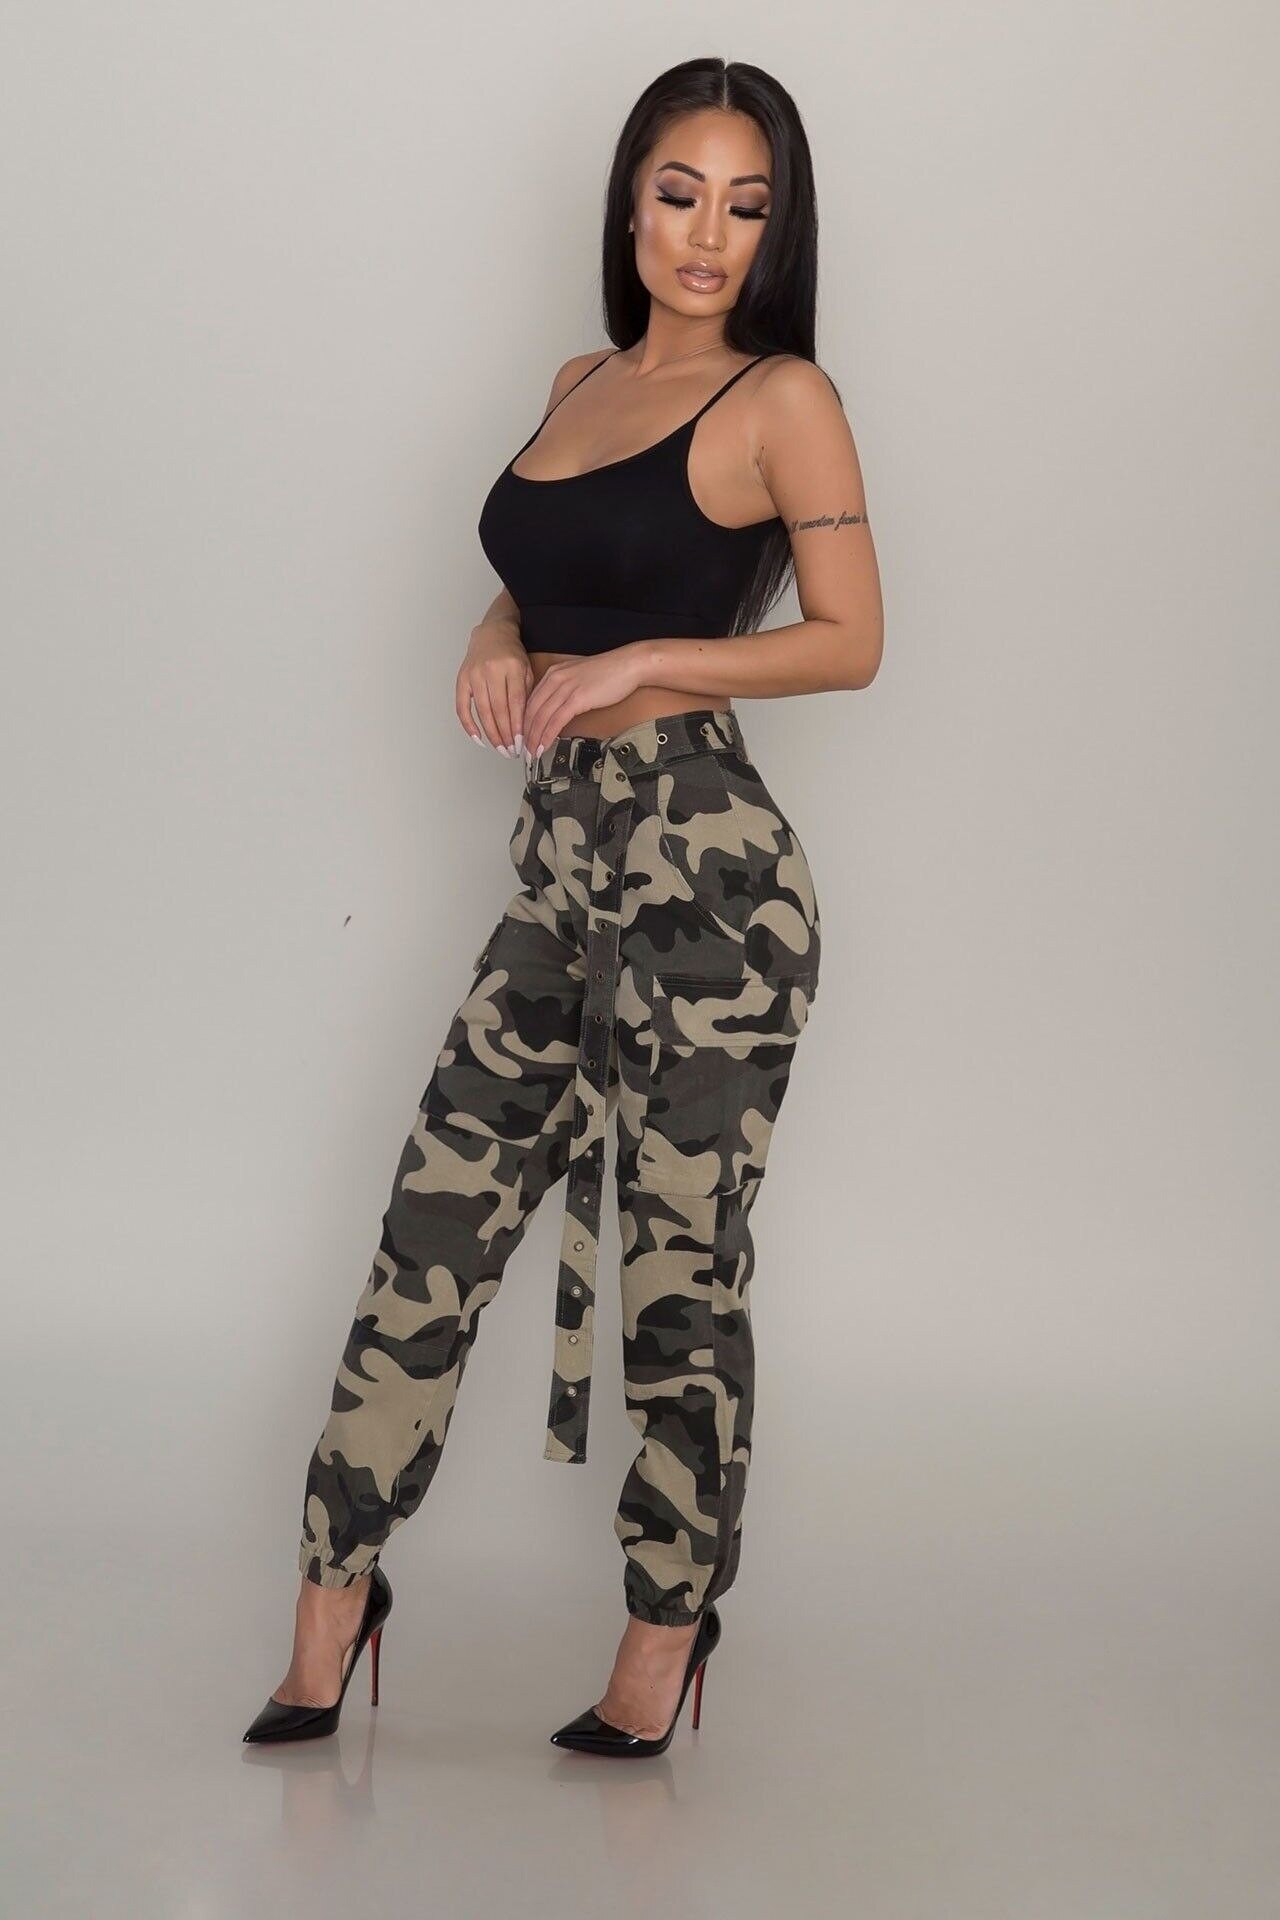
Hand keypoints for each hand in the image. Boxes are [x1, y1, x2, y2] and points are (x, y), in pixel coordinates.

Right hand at [456, 622, 532, 757]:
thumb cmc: (511, 654)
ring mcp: (474, 675)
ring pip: (482, 711)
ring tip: (500, 748)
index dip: (517, 725)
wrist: (492, 634)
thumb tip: (526, 724)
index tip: (521, 742)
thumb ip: (526, 693)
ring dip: (491, 733)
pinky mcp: (462, 679)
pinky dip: (469, 725)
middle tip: (511, 750)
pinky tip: (478, 738)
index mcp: (511, 667)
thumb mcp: (526, 669)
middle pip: (498, 710)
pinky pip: (462, 707)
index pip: (515, 702)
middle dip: (505, 734)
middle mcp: (491, 670)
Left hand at [521, 647, 642, 759]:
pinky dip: (548, 735)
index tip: (523, 735)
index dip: (524, 721)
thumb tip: (556, 711)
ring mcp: (566, 688)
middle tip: (524, 748)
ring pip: (542, 717)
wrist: (628, 665)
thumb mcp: (578, 678)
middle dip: (526, 732)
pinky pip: (556, 720)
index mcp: (553, 673)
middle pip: (532, 710)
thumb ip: (564, 691)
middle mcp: (555, 678)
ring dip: (535, 737)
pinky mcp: (578, 698)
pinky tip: (545, 745)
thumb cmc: (608, 673)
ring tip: (533, 752)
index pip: (531, 700)